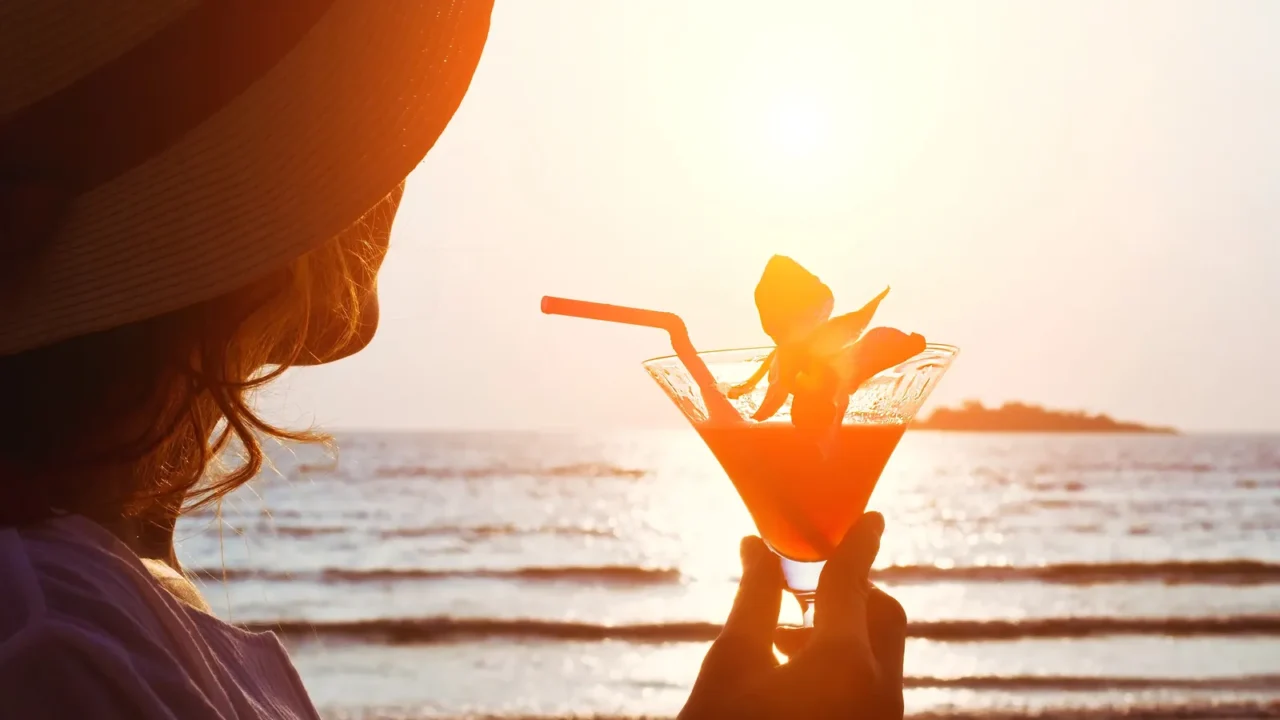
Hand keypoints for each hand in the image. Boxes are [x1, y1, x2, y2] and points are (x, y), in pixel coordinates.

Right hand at [679, 512, 905, 718]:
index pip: (854, 582)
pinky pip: (873, 686)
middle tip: (799, 586)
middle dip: (847, 592)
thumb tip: (759, 546)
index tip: (869, 517)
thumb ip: (754, 597)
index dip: (855, 543)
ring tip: (780, 639)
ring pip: (881, 654)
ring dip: (841, 630)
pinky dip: (844, 664)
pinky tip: (793, 675)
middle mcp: (880, 694)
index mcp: (846, 664)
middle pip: (883, 616)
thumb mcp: (730, 663)